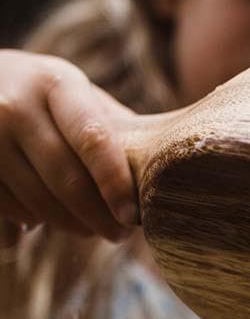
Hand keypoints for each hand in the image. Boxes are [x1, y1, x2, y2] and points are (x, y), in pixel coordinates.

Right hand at [0, 49, 136, 240]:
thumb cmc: (44, 95)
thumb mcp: (76, 94)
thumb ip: (113, 125)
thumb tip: (165, 167)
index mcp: (56, 83)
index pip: (93, 138)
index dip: (115, 183)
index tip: (132, 216)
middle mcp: (15, 103)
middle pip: (65, 178)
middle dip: (98, 216)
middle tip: (120, 235)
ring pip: (36, 199)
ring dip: (70, 225)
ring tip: (92, 231)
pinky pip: (9, 207)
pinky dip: (34, 220)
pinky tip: (50, 220)